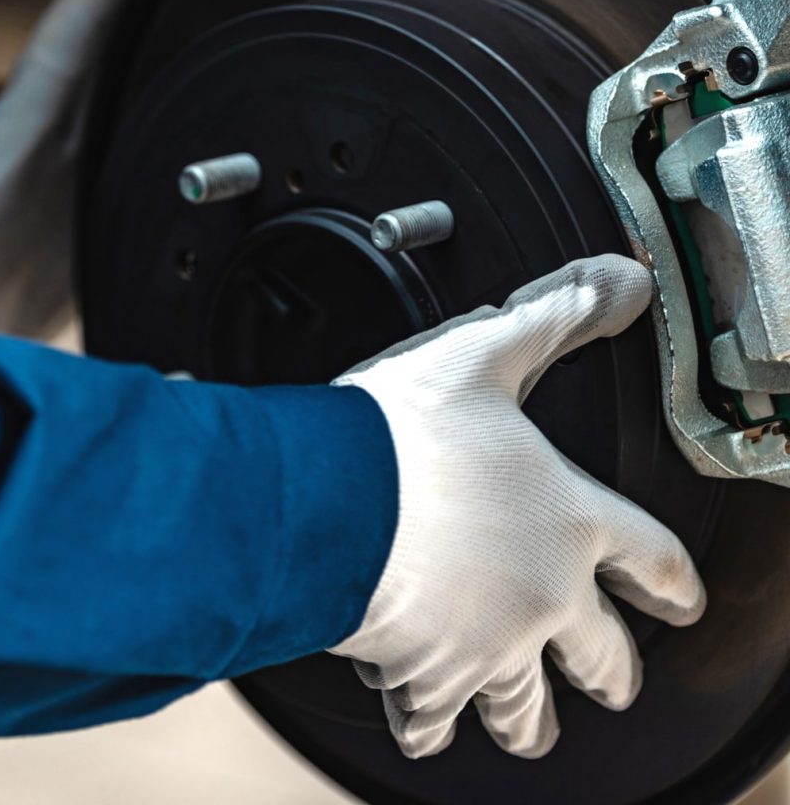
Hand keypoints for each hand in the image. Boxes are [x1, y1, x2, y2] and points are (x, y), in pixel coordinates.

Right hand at [0, 0, 142, 338]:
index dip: (93, 10)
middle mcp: (67, 189)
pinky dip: (113, 147)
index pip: (64, 66)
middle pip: (100, 93)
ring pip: (111, 137)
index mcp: (23, 162)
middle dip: (116, 37)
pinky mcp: (82, 259)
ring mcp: (84, 224)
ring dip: (119, 89)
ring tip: (129, 45)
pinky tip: (120, 134)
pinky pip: (108, 182)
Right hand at [330, 255, 705, 759]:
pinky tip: (426, 724)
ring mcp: (485, 644)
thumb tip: (625, 278)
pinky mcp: (422, 674)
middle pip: (598, 654)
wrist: (329, 497)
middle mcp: (543, 595)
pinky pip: (432, 719)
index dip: (672, 582)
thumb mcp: (487, 353)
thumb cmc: (404, 430)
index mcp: (568, 520)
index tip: (681, 603)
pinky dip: (430, 724)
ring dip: (530, 721)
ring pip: (523, 706)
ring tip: (532, 731)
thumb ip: (559, 315)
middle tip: (615, 681)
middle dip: (610, 672)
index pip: (651, 559)